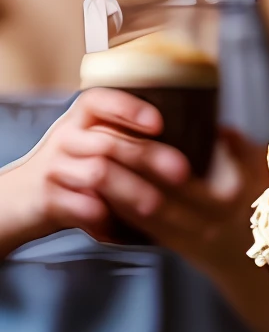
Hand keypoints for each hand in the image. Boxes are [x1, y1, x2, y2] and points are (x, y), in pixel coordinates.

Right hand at [0, 88, 190, 254]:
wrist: (16, 200)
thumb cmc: (68, 173)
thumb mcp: (89, 146)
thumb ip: (125, 142)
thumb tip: (189, 148)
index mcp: (80, 122)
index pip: (99, 101)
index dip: (129, 108)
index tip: (159, 123)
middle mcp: (66, 139)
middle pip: (109, 142)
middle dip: (149, 156)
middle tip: (182, 173)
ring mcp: (55, 169)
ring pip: (97, 174)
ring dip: (131, 190)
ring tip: (157, 205)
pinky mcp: (47, 200)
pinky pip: (78, 207)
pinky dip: (103, 219)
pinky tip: (125, 229)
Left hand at [96, 124, 268, 331]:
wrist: (266, 263)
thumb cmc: (265, 207)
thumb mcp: (261, 172)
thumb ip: (238, 147)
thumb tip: (211, 121)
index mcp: (229, 201)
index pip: (181, 179)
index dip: (148, 160)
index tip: (124, 137)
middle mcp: (208, 225)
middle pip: (156, 200)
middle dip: (123, 179)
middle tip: (94, 154)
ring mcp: (192, 241)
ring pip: (144, 219)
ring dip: (115, 198)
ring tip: (89, 173)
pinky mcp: (178, 250)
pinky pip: (145, 232)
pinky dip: (121, 216)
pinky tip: (102, 198)